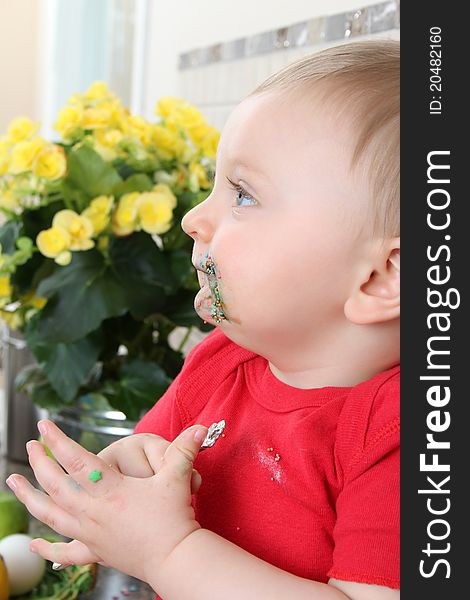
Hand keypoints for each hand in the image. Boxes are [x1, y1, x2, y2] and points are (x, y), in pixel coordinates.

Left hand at [5, 419, 207, 583]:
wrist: (174, 558)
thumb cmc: (174, 518)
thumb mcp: (177, 479)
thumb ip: (184, 449)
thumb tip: (201, 426)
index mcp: (109, 490)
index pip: (76, 460)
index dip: (58, 441)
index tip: (44, 425)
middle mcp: (92, 511)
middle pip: (56, 485)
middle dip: (40, 463)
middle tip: (30, 446)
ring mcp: (90, 533)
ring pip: (50, 515)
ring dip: (30, 498)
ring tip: (14, 482)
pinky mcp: (95, 552)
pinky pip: (65, 552)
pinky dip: (47, 549)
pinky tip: (33, 545)